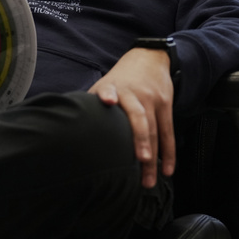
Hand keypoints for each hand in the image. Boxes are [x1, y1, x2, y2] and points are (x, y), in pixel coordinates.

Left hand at [88, 48, 175, 188]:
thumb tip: (69, 128)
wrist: (149, 58)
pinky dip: (169, 153)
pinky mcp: (165, 105)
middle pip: (138, 118)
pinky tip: (166, 170)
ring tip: (148, 180)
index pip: (109, 91)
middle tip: (141, 161)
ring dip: (153, 158)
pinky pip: (168, 132)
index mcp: (113, 88)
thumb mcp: (105, 84)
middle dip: (140, 140)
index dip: (107, 96)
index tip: (108, 101)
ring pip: (155, 130)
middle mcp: (134, 93)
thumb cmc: (121, 79)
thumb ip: (93, 104)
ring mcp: (152, 99)